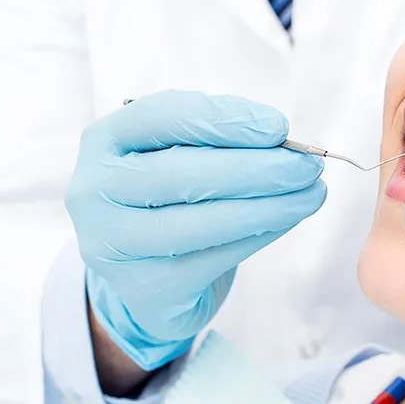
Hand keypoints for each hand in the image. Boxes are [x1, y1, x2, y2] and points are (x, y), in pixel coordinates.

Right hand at [67, 90, 326, 368]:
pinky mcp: (142, 287)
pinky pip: (211, 259)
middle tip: (307, 166)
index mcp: (103, 141)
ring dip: (266, 206)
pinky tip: (286, 220)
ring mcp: (112, 244)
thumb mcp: (178, 154)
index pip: (161, 117)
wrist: (147, 273)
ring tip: (311, 194)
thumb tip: (282, 141)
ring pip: (198, 222)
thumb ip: (218, 140)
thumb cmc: (170, 197)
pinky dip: (257, 236)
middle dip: (254, 168)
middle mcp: (93, 191)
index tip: (279, 127)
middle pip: (180, 173)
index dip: (224, 119)